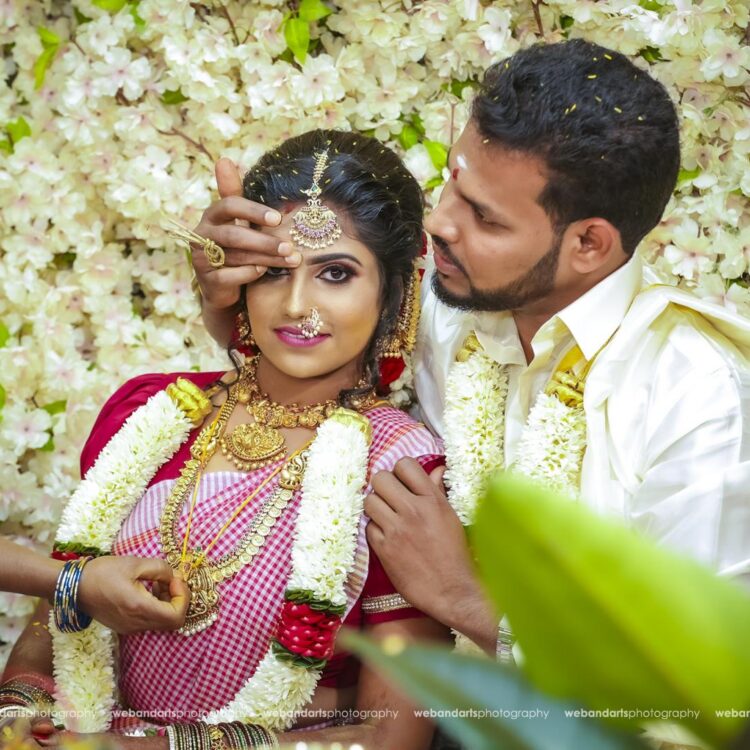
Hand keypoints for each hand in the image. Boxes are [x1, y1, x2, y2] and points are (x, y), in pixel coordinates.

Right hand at [77, 556, 189, 633]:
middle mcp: (136, 624)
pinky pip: (149, 621)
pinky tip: (148, 590)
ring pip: (161, 622)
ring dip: (167, 603)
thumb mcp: (135, 563)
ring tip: (159, 582)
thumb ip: (161, 569)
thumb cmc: (103, 572)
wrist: (73, 586)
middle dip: (178, 600)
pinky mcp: (124, 627)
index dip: (183, 598)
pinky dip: (156, 607)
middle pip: (172, 621)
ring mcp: (129, 628)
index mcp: (139, 608)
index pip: (176, 616)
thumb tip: (175, 577)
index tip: (175, 579)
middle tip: (171, 580)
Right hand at [191, 158, 299, 309]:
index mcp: (212, 214)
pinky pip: (230, 276)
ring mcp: (201, 257)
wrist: (223, 285)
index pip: (229, 205)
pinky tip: (265, 272)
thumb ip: (235, 193)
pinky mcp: (206, 279)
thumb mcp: (236, 220)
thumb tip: (225, 159)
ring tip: (291, 260)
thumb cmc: (235, 246)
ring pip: (237, 257)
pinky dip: (250, 273)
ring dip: (266, 258)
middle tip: (290, 247)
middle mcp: (202, 233)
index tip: (277, 218)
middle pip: (234, 235)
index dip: (253, 210)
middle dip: (265, 241)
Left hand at [365, 459, 498, 650]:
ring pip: (369, 501)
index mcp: (433, 499)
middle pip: (380, 478)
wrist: (453, 592)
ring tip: (386, 517)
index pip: (404, 464)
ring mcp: (397, 529)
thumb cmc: (456, 554)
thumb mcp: (451, 517)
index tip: (403, 483)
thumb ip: (439, 491)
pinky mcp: (384, 549)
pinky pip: (368, 527)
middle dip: (383, 487)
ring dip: (376, 507)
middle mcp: (413, 510)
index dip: (400, 472)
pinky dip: (375, 531)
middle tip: (390, 499)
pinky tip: (387, 537)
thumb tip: (437, 469)